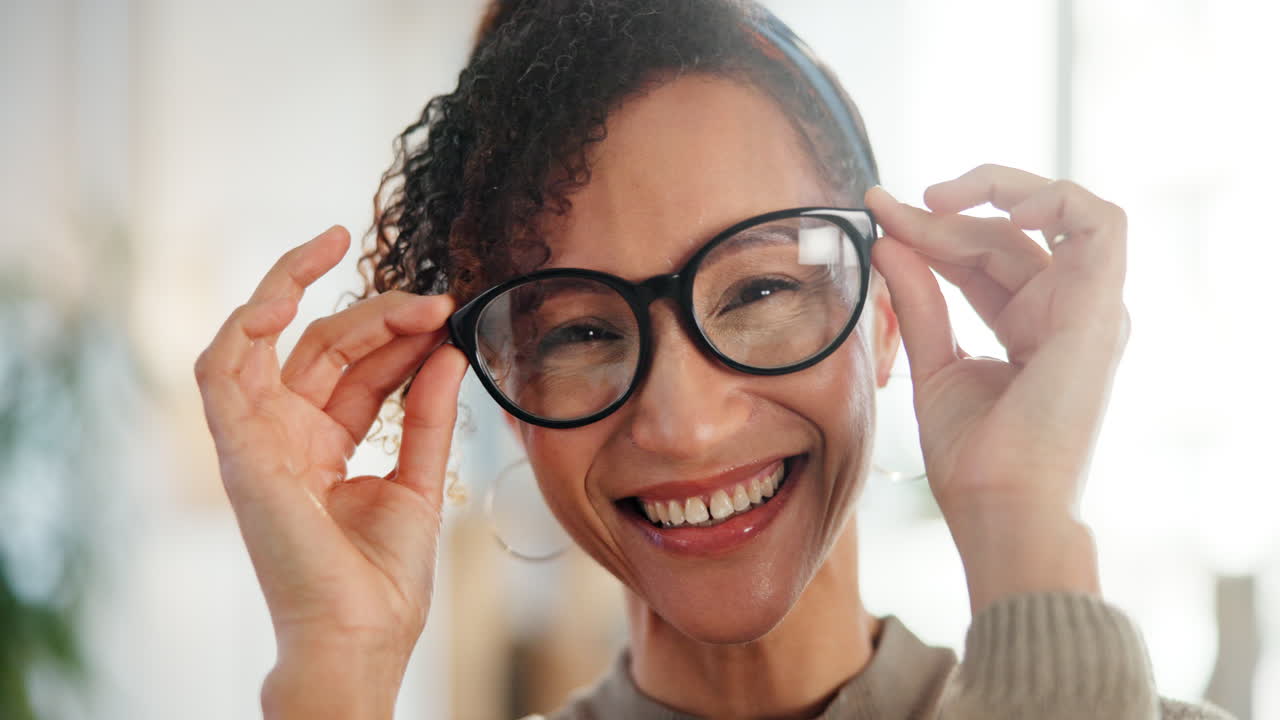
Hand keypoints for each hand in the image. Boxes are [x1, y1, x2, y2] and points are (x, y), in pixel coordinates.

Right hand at [193, 226, 467, 717]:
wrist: (362, 634)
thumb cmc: (383, 579)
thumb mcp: (419, 479)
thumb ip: (428, 414)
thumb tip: (449, 351)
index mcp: (323, 444)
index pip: (355, 366)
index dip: (397, 333)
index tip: (445, 313)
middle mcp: (284, 434)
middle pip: (319, 345)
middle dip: (375, 312)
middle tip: (433, 301)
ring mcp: (257, 439)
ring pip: (261, 339)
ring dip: (296, 287)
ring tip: (343, 249)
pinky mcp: (237, 450)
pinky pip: (218, 371)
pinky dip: (242, 326)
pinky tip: (285, 295)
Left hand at [865, 165, 1129, 612]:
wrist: (999, 507)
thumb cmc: (973, 458)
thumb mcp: (934, 364)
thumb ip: (919, 302)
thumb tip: (887, 241)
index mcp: (1031, 328)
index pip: (980, 258)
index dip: (926, 230)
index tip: (874, 214)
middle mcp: (1066, 313)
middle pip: (1001, 238)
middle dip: (936, 221)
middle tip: (885, 215)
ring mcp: (1088, 310)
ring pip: (1048, 218)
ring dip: (994, 193)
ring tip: (934, 201)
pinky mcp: (1099, 310)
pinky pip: (1101, 223)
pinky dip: (1055, 198)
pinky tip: (999, 205)